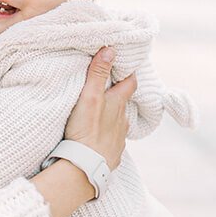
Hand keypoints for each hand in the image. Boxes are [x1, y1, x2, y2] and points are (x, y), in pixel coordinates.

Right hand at [64, 47, 135, 170]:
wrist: (85, 167)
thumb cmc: (86, 130)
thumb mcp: (89, 97)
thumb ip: (98, 74)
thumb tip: (110, 49)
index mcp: (117, 104)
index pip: (130, 83)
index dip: (128, 73)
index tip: (124, 65)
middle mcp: (122, 120)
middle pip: (124, 103)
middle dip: (118, 95)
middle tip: (109, 88)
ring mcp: (119, 138)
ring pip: (119, 122)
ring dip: (112, 116)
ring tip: (100, 113)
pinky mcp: (112, 153)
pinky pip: (112, 141)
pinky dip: (107, 135)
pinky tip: (98, 137)